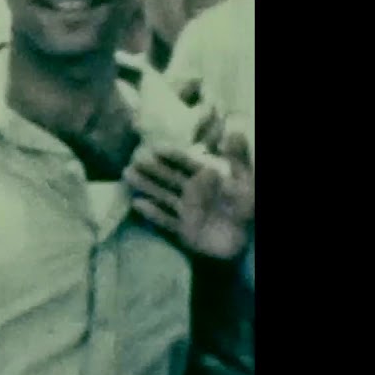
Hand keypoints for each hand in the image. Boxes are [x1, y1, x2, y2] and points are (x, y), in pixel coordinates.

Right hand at [125, 132, 254, 259]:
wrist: (245, 244)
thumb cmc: (246, 210)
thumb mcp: (246, 182)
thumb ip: (239, 158)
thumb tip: (235, 130)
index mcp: (207, 180)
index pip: (187, 164)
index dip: (173, 155)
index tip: (155, 147)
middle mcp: (193, 193)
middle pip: (169, 178)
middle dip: (152, 169)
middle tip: (134, 160)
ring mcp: (186, 211)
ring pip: (163, 195)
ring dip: (146, 185)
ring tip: (127, 175)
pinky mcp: (183, 230)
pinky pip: (165, 220)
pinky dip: (152, 213)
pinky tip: (136, 204)